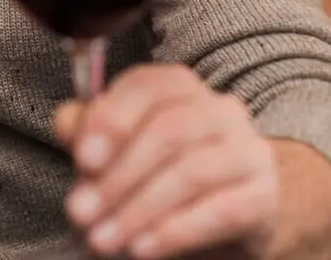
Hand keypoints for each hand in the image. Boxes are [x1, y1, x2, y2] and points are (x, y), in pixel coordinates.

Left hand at [55, 64, 280, 259]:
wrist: (239, 206)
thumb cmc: (166, 169)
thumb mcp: (123, 148)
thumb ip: (90, 132)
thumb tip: (67, 123)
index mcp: (179, 87)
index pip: (147, 86)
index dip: (112, 120)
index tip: (82, 160)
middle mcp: (219, 110)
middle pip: (169, 131)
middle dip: (119, 176)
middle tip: (81, 213)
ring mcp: (247, 151)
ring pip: (193, 172)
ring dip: (140, 209)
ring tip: (104, 239)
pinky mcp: (264, 197)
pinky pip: (222, 210)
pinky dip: (176, 231)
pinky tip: (143, 248)